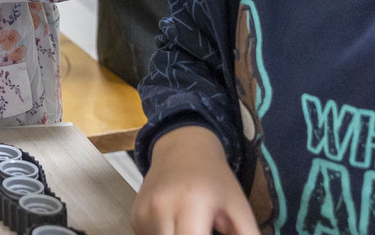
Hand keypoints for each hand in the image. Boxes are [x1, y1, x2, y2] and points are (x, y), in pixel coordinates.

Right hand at [131, 126, 257, 234]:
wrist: (183, 147)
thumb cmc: (214, 178)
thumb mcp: (239, 208)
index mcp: (191, 203)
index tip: (214, 233)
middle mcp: (162, 207)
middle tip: (204, 229)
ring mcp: (144, 213)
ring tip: (192, 227)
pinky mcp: (135, 218)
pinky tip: (177, 227)